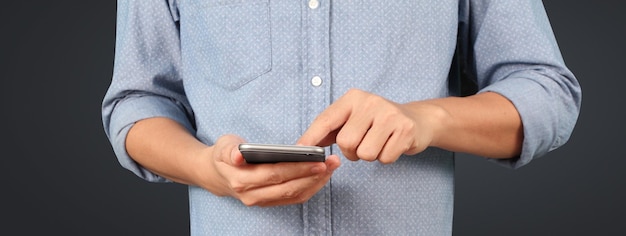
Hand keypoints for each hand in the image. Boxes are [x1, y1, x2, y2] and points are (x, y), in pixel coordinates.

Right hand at [198, 134, 340, 206]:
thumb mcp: (223, 146)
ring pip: (294, 195)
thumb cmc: (224, 155)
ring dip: (316, 182)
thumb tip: (238, 155)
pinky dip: (311, 187)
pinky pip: (294, 198)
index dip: (297, 168)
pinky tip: (322, 175)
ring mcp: (262, 201)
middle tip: (331, 162)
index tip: (317, 160)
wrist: (217, 174)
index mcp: (241, 180)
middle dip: (312, 175)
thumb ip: (230, 150)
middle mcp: (252, 195)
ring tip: (331, 167)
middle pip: (288, 186)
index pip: (274, 174)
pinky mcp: (270, 202)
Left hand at [298, 89, 443, 163]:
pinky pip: (384, 158)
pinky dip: (386, 158)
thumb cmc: (378, 122)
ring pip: (365, 153)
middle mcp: (370, 102)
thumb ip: (330, 129)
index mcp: (353, 98)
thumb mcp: (354, 118)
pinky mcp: (405, 129)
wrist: (418, 120)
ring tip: (378, 142)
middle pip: (345, 142)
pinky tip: (391, 144)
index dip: (311, 137)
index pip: (326, 120)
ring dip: (370, 156)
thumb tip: (303, 145)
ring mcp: (389, 115)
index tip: (299, 150)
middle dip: (352, 152)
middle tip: (363, 143)